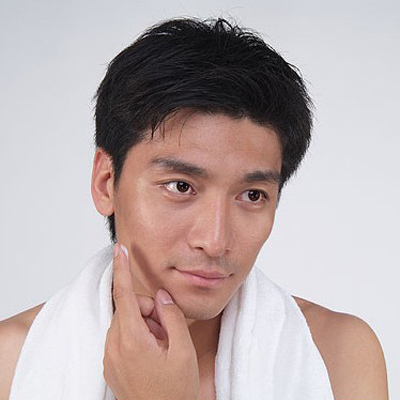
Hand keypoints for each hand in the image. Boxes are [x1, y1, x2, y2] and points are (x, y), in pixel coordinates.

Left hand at [103, 243, 199, 399]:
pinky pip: (123, 336)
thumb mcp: (182, 350)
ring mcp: (110, 356)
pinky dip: (138, 336)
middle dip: (150, 311)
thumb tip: (160, 296)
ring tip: (162, 347)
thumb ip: (171, 316)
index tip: (119, 249)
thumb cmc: (174, 391)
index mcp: (132, 340)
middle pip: (130, 309)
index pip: (124, 295)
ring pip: (127, 322)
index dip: (122, 269)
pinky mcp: (111, 363)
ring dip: (146, 325)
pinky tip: (152, 354)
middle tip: (167, 332)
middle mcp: (115, 346)